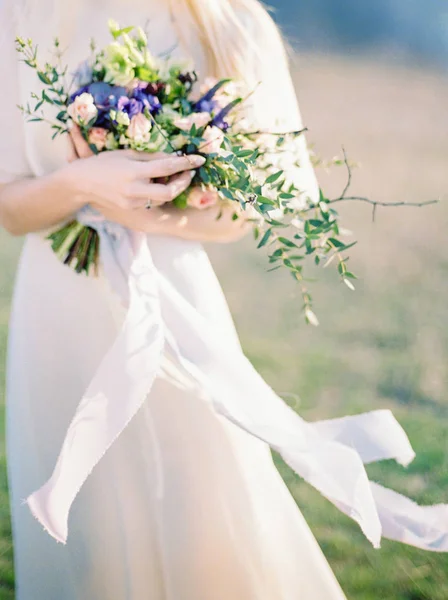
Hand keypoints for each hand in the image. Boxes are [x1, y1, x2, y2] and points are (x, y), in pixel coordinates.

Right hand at [64, 125, 204, 211]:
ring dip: (172, 187)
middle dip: (183, 183)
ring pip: (161, 198)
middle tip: (189, 173)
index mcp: (133, 171)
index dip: (185, 164)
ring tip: (174, 176)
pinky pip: (151, 202)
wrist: (81, 183)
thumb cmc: (103, 163)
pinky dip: (158, 193)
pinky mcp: (131, 209)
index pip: (166, 167)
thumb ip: (150, 158)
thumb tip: (172, 157)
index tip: (199, 159)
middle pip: (169, 192)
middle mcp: (134, 189)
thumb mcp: (126, 154)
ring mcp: (132, 202)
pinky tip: (157, 184)